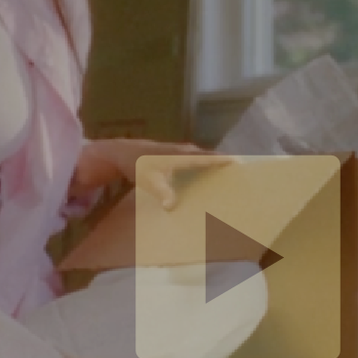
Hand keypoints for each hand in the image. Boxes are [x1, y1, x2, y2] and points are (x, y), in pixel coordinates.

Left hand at [74, 137, 231, 209]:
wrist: (119, 152)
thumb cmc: (136, 164)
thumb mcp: (148, 180)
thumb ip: (162, 192)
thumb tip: (172, 206)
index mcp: (181, 155)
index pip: (206, 157)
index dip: (221, 160)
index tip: (237, 164)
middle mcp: (183, 151)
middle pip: (206, 156)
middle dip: (220, 163)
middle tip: (237, 172)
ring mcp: (178, 152)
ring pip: (200, 157)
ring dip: (211, 164)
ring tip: (224, 175)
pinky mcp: (173, 156)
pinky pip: (192, 160)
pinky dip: (200, 166)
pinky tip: (201, 177)